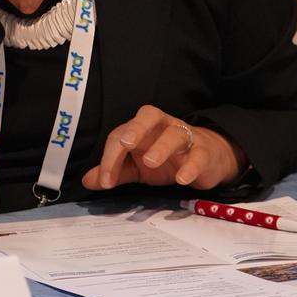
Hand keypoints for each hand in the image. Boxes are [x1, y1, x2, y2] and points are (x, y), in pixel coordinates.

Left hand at [81, 105, 246, 192]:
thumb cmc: (167, 159)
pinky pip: (199, 155)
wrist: (208, 159)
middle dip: (136, 128)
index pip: (122, 135)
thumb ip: (116, 171)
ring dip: (162, 147)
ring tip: (150, 162)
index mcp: (143, 128)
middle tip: (125, 144)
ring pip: (175, 134)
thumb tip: (87, 180)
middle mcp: (163, 126)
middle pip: (149, 115)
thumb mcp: (137, 168)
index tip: (106, 181)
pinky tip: (182, 179)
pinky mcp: (204, 153)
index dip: (111, 157)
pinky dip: (191, 166)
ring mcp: (186, 137)